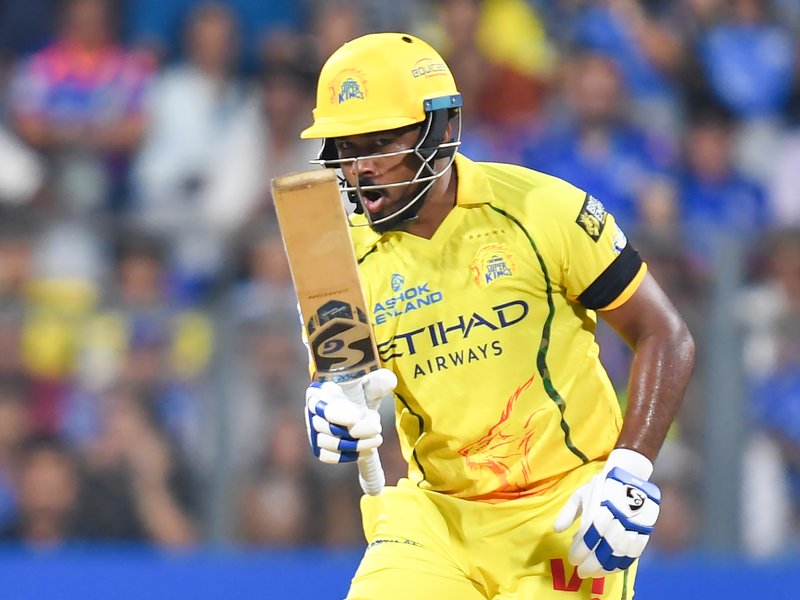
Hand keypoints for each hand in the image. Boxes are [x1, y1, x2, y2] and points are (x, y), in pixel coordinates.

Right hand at [305, 368, 396, 463]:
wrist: (360, 410)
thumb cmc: (361, 393)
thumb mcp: (370, 384)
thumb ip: (378, 381)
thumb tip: (389, 380)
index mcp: (319, 392)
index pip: (320, 404)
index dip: (337, 413)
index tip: (358, 417)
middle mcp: (312, 412)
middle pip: (325, 427)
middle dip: (354, 430)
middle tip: (377, 428)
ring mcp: (314, 431)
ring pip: (328, 443)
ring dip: (355, 444)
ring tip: (377, 439)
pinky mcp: (320, 448)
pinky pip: (329, 456)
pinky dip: (348, 455)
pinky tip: (367, 450)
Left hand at [553, 448, 660, 577]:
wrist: (629, 474)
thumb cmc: (601, 486)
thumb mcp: (580, 494)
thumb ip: (568, 512)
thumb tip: (557, 530)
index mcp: (599, 507)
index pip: (588, 536)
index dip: (579, 551)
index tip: (572, 560)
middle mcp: (617, 517)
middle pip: (604, 547)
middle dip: (591, 564)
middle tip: (581, 573)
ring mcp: (633, 523)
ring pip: (619, 553)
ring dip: (606, 567)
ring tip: (595, 573)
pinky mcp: (645, 528)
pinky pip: (635, 551)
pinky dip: (623, 563)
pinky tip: (612, 568)